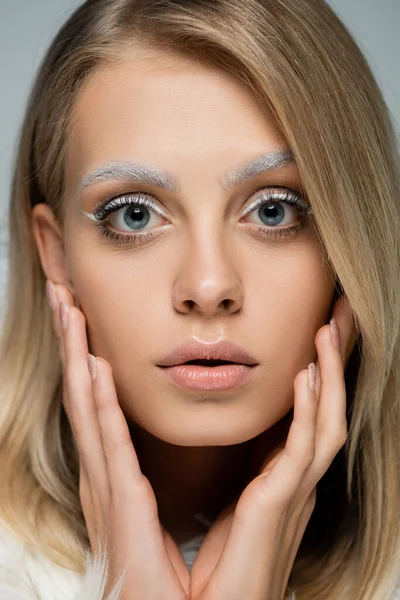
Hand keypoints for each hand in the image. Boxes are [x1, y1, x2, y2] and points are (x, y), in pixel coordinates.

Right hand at [46, 281, 189, 599]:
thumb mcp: (176, 515)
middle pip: (85, 396)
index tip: (83, 317)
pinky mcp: (120, 507)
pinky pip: (108, 445)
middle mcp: (105, 478)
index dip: (86, 359)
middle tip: (64, 295)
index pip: (99, 404)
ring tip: (67, 310)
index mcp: (117, 479)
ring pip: (87, 408)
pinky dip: (96, 403)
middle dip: (72, 343)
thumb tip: (178, 436)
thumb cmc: (177, 585)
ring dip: (76, 356)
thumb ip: (169, 474)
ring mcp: (107, 490)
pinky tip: (90, 366)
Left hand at [189, 294, 357, 599]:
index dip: (318, 376)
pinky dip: (308, 412)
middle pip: (326, 412)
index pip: (310, 416)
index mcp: (287, 479)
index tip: (317, 336)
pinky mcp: (280, 506)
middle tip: (338, 320)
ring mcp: (295, 494)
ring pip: (325, 424)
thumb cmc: (227, 565)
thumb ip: (251, 471)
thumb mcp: (240, 503)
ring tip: (326, 333)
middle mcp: (300, 483)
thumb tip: (252, 438)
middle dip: (335, 367)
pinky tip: (305, 378)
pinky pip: (302, 452)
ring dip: (328, 377)